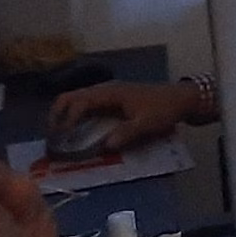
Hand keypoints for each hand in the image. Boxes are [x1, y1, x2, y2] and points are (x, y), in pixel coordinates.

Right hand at [49, 81, 197, 149]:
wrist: (183, 98)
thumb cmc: (165, 108)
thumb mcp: (147, 123)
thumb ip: (127, 133)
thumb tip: (105, 146)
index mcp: (112, 92)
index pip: (80, 102)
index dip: (68, 119)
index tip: (61, 137)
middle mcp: (106, 90)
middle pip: (72, 96)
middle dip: (58, 114)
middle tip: (52, 136)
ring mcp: (109, 93)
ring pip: (78, 99)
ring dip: (66, 115)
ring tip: (60, 136)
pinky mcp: (113, 99)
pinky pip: (88, 105)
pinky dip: (77, 115)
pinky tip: (77, 130)